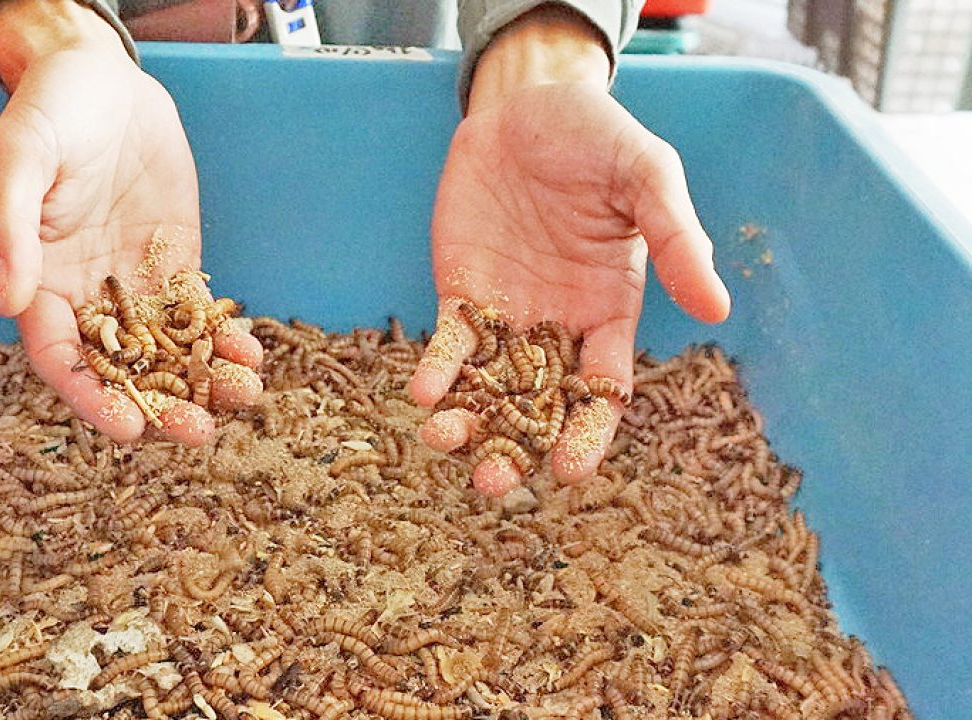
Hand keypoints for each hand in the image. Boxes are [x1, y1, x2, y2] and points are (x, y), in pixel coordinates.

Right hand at [0, 0, 262, 444]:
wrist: (101, 77)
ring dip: (201, 379)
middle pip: (121, 368)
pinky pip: (198, 313)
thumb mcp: (15, 157)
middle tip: (198, 432)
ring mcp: (133, 283)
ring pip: (167, 349)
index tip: (127, 428)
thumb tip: (6, 301)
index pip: (59, 358)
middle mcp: (85, 296)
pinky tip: (250, 356)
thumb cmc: (48, 112)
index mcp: (37, 283)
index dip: (91, 397)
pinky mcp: (175, 264)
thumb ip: (7, 226)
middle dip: (159, 404)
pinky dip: (223, 338)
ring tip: (240, 397)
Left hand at [410, 7, 729, 491]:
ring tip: (444, 442)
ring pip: (487, 386)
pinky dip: (437, 369)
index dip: (588, 433)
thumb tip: (717, 308)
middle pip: (538, 405)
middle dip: (515, 448)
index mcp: (611, 313)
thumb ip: (677, 240)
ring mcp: (507, 312)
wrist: (529, 103)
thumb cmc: (599, 139)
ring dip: (466, 421)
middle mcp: (558, 326)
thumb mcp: (648, 179)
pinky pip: (450, 343)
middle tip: (492, 484)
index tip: (571, 471)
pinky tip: (424, 392)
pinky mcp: (463, 290)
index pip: (603, 390)